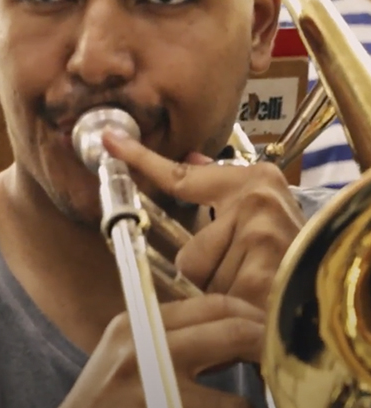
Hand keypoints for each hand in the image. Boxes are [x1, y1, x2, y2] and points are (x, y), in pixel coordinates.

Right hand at [63, 294, 263, 407]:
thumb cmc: (103, 398)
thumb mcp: (127, 352)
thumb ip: (170, 336)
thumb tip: (234, 331)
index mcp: (137, 324)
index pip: (211, 305)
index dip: (250, 314)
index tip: (270, 328)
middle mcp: (144, 350)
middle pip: (232, 334)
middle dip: (266, 346)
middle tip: (282, 360)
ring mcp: (154, 390)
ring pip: (235, 400)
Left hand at [102, 130, 304, 309]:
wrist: (341, 269)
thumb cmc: (293, 243)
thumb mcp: (260, 204)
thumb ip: (218, 184)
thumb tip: (187, 155)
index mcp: (250, 181)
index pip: (181, 176)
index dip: (140, 159)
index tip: (109, 140)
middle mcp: (256, 203)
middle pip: (188, 255)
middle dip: (208, 274)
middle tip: (243, 272)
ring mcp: (263, 239)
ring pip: (202, 279)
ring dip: (222, 292)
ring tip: (255, 285)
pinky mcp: (267, 275)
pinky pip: (221, 300)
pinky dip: (237, 310)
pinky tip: (262, 302)